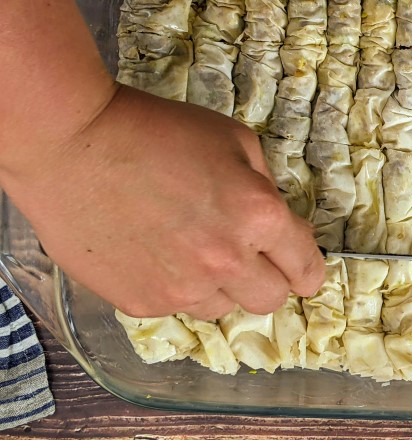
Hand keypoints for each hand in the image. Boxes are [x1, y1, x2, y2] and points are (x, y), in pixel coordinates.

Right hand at [0, 84, 324, 319]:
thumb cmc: (158, 131)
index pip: (306, 269)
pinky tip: (157, 254)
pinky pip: (179, 308)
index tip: (303, 270)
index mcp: (260, 217)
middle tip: (248, 256)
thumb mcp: (234, 140)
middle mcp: (228, 262)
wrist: (75, 145)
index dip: (308, 270)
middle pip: (271, 300)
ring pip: (225, 308)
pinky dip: (178, 287)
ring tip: (192, 248)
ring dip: (222, 285)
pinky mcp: (143, 303)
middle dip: (269, 278)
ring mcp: (183, 289)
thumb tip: (276, 217)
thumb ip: (265, 185)